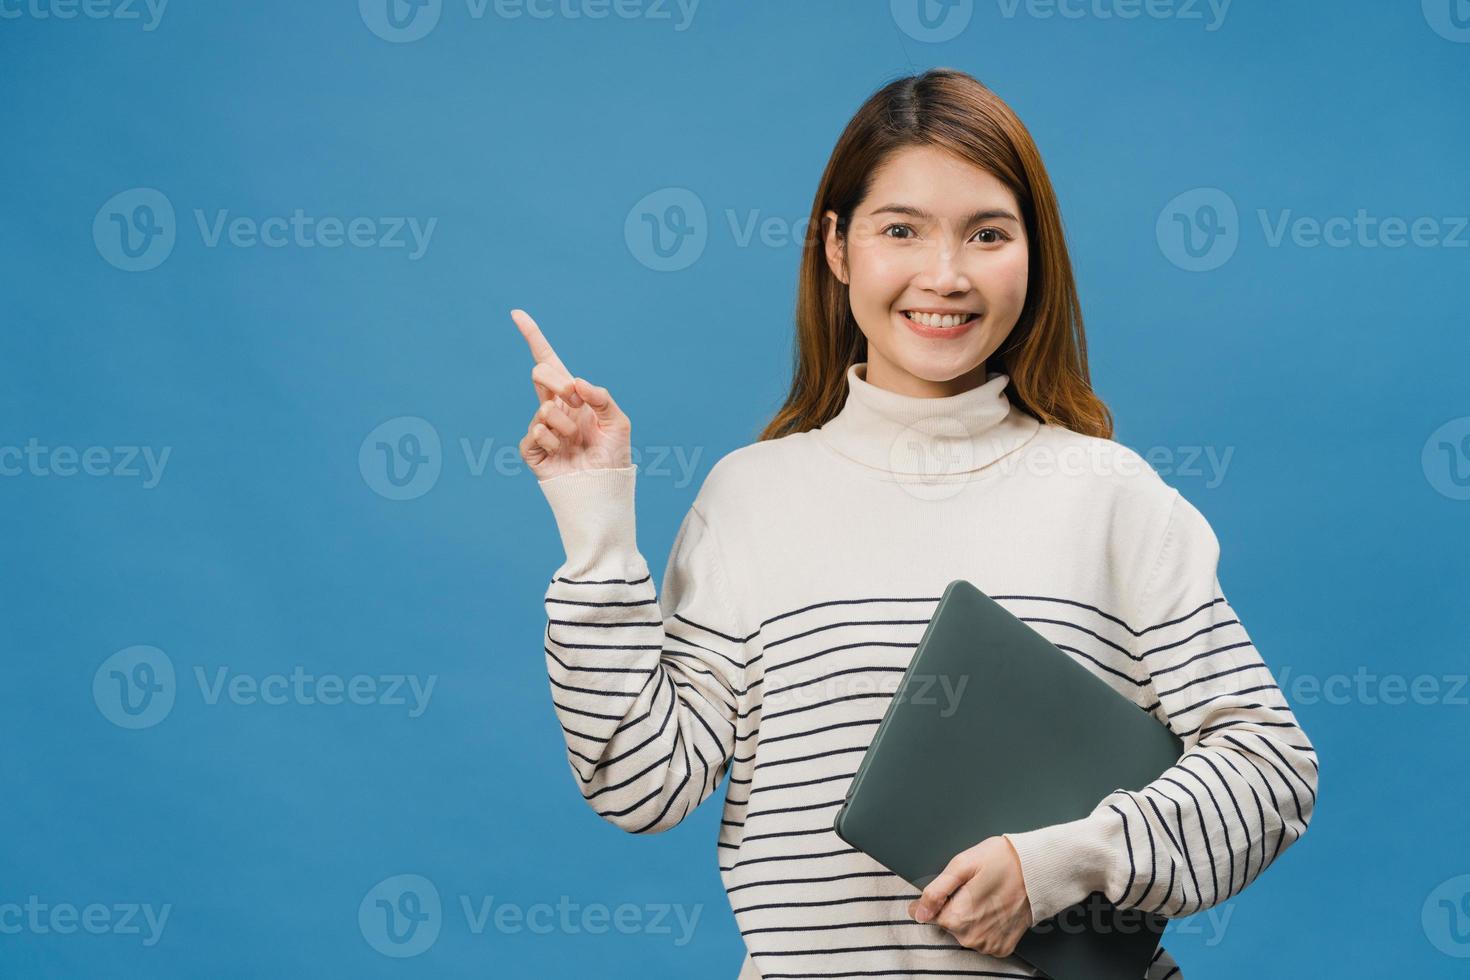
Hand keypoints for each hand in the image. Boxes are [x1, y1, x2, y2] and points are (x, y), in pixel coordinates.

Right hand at [512, 308, 630, 480]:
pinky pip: (536, 433)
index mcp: (573, 396)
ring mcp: (541, 428)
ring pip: (544, 408)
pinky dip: (553, 440)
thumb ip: (601, 397)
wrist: (603, 488)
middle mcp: (554, 407)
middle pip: (540, 373)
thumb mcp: (618, 422)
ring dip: (565, 424)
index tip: (517, 313)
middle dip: (557, 383)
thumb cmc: (613, 456)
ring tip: (576, 441)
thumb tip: (576, 384)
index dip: (533, 337)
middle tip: (574, 400)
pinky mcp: (532, 449)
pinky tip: (562, 452)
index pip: (549, 361)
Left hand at [908, 836, 1033, 959]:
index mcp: (958, 917)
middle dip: (954, 907)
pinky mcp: (1002, 947)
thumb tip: (918, 913)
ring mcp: (988, 945)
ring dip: (969, 918)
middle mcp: (971, 937)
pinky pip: (982, 940)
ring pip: (964, 933)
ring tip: (986, 897)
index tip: (948, 889)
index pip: (928, 915)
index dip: (934, 900)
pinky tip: (994, 909)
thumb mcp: (962, 865)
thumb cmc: (1001, 861)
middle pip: (947, 925)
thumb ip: (936, 891)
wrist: (1038, 870)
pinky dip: (984, 927)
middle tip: (972, 888)